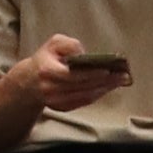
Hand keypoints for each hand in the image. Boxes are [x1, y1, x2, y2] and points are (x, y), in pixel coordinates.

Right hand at [10, 36, 128, 111]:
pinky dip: (97, 95)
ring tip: (120, 81)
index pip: (71, 75)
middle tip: (123, 75)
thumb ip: (69, 44)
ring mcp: (55, 101)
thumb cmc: (45, 59)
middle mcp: (50, 89)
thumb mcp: (53, 44)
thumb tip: (84, 54)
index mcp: (46, 70)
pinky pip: (83, 102)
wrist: (29, 82)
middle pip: (82, 86)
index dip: (90, 73)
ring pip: (85, 96)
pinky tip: (108, 88)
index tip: (107, 70)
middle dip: (104, 81)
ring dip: (104, 89)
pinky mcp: (62, 108)